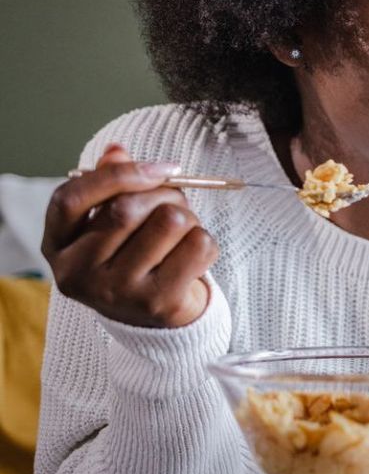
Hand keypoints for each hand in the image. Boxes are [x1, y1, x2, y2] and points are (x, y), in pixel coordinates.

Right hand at [41, 143, 217, 327]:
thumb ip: (109, 185)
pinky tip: (193, 256)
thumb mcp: (108, 224)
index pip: (71, 198)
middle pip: (127, 208)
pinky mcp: (158, 303)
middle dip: (164, 194)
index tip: (158, 168)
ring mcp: (117, 292)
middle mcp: (79, 273)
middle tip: (177, 202)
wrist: (153, 324)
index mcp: (57, 246)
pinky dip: (206, 241)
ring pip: (169, 222)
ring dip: (189, 217)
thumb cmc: (131, 258)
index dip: (116, 174)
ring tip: (183, 232)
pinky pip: (198, 245)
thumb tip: (116, 149)